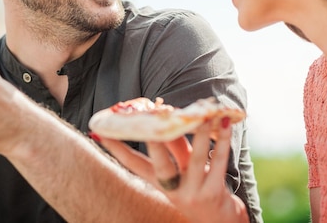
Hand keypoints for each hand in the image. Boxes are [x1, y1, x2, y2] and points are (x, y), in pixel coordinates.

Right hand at [98, 119, 248, 222]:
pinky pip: (218, 162)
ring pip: (194, 158)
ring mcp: (193, 192)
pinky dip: (223, 141)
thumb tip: (170, 115)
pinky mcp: (214, 192)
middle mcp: (173, 188)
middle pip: (160, 164)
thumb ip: (176, 146)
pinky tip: (225, 124)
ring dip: (198, 133)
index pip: (134, 164)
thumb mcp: (182, 170)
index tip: (100, 132)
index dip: (117, 148)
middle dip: (155, 141)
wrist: (221, 222)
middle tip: (151, 118)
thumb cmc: (199, 188)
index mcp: (159, 182)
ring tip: (202, 114)